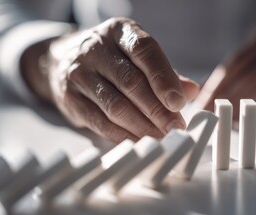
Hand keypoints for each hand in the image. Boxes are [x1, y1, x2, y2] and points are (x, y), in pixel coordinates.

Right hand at [21, 18, 199, 141]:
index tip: (179, 102)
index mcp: (119, 32)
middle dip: (157, 109)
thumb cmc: (112, 58)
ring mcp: (79, 74)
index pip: (144, 51)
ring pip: (114, 105)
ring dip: (142, 126)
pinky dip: (122, 135)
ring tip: (162, 137)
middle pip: (130, 82)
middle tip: (175, 127)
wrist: (64, 59)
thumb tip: (191, 91)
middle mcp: (95, 49)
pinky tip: (140, 141)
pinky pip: (99, 122)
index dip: (163, 78)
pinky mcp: (70, 99)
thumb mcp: (137, 55)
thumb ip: (164, 72)